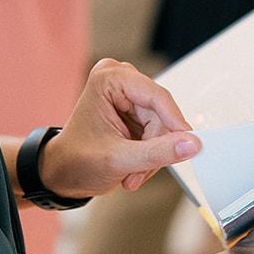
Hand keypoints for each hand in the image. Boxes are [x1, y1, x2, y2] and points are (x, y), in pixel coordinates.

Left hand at [40, 58, 200, 199]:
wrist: (62, 173)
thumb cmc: (76, 161)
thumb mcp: (118, 159)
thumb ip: (157, 152)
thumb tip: (190, 144)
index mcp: (109, 79)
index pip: (156, 96)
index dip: (175, 122)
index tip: (190, 144)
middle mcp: (119, 80)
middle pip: (161, 114)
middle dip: (153, 148)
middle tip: (137, 172)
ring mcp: (128, 95)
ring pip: (163, 126)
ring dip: (151, 155)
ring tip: (130, 173)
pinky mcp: (135, 111)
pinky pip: (159, 133)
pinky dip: (150, 154)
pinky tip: (132, 166)